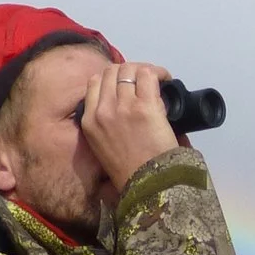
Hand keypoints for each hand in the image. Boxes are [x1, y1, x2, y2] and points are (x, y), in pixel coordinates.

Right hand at [74, 58, 178, 188]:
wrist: (149, 185)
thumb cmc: (129, 171)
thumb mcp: (102, 146)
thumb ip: (104, 124)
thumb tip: (121, 102)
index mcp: (89, 121)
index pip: (94, 82)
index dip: (111, 78)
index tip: (125, 83)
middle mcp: (103, 110)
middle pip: (111, 72)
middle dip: (127, 70)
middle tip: (142, 79)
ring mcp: (124, 106)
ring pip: (129, 69)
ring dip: (144, 70)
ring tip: (156, 79)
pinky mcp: (145, 107)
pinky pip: (148, 75)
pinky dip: (158, 72)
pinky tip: (165, 78)